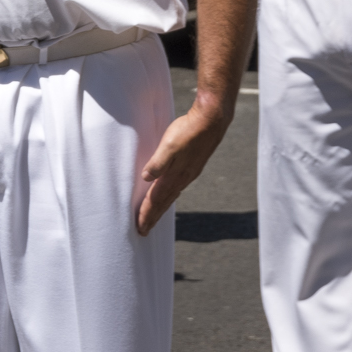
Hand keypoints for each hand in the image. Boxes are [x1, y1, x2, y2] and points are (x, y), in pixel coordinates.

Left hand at [132, 96, 232, 234]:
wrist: (212, 121)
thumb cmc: (189, 131)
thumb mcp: (170, 144)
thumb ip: (158, 162)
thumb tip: (146, 178)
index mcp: (175, 175)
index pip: (156, 199)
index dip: (147, 213)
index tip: (140, 228)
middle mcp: (182, 178)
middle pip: (164, 202)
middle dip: (153, 216)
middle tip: (143, 230)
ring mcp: (188, 173)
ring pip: (171, 196)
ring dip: (161, 208)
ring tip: (153, 218)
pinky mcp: (192, 166)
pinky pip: (177, 188)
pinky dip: (169, 196)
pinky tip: (168, 195)